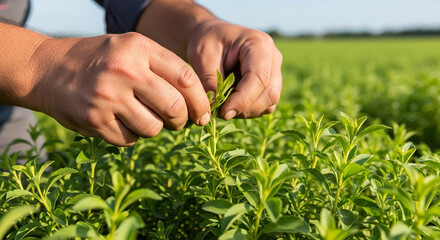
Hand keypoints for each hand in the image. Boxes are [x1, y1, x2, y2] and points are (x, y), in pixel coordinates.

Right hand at [28, 33, 210, 145]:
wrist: (46, 69)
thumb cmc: (98, 60)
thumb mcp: (130, 49)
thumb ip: (162, 69)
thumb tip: (196, 103)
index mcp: (139, 48)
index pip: (186, 77)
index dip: (201, 100)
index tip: (204, 113)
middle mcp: (125, 70)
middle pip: (175, 107)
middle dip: (182, 120)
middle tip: (178, 122)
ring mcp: (108, 97)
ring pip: (154, 128)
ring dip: (154, 128)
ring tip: (141, 117)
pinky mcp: (95, 120)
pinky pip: (130, 140)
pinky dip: (130, 135)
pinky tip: (118, 121)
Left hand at [187, 20, 282, 119]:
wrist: (213, 36)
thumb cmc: (207, 41)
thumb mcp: (202, 56)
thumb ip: (209, 79)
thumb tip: (215, 105)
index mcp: (259, 44)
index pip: (259, 78)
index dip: (243, 100)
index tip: (223, 112)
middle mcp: (273, 57)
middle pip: (270, 93)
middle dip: (245, 108)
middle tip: (220, 111)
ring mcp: (275, 71)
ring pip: (270, 102)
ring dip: (247, 111)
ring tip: (224, 105)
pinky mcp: (271, 84)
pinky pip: (266, 105)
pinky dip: (249, 110)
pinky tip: (231, 103)